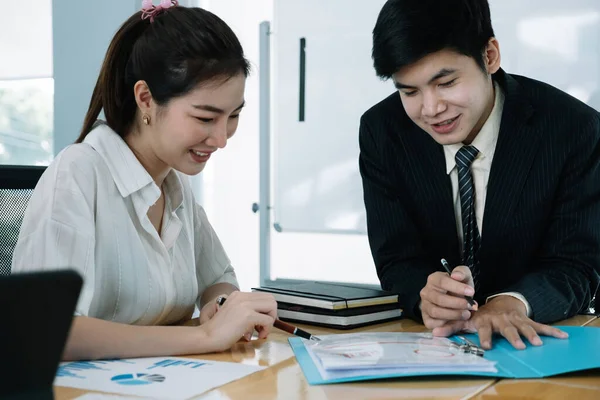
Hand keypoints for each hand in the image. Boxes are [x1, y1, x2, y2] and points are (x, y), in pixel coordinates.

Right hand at [200, 291, 277, 351]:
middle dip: (272, 314)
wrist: (206, 336)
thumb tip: (263, 317)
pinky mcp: (248, 316)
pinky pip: (268, 320)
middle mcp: (242, 297)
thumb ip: (245, 310)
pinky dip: (267, 330)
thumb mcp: (233, 313)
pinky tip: (258, 336)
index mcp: (238, 295)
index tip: (264, 322)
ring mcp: (245, 305)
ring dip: (270, 321)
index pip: (263, 296)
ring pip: (272, 306)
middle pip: (271, 299)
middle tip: (264, 326)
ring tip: (260, 331)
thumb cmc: (218, 330)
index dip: (267, 310)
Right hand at [420, 266, 477, 329]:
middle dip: (457, 304)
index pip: (442, 282)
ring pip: (436, 312)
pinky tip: (457, 321)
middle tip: (471, 306)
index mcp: (433, 279)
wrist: (454, 301)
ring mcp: (424, 306)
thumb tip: (456, 276)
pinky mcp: (426, 319)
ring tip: (466, 314)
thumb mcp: (464, 277)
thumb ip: (462, 272)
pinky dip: (446, 324)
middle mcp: (426, 292)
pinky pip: (433, 324)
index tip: (471, 292)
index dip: (457, 287)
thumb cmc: (458, 288)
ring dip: (454, 315)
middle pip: (439, 299)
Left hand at [432, 295, 567, 349]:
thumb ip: (451, 327)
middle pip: (507, 329)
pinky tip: (562, 336)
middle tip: (519, 346)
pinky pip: (540, 326)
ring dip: (531, 334)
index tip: (488, 346)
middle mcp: (501, 320)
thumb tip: (434, 333)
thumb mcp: (466, 319)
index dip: (486, 337)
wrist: (500, 303)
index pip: (485, 328)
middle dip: (513, 337)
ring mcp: (515, 320)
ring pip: (524, 327)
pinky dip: (551, 331)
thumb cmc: (481, 315)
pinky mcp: (526, 321)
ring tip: (537, 343)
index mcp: (486, 320)